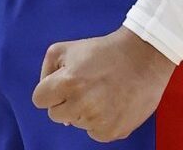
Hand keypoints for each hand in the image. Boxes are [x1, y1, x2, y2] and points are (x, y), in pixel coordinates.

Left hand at [31, 27, 173, 141]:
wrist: (143, 58)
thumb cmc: (103, 51)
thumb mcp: (65, 49)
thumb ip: (47, 71)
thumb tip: (50, 100)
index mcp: (67, 82)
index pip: (39, 100)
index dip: (49, 92)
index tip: (62, 85)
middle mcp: (81, 104)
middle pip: (56, 115)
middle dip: (65, 102)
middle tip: (84, 88)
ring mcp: (98, 120)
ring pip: (76, 123)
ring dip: (84, 111)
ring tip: (102, 92)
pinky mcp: (113, 131)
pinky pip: (94, 133)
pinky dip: (100, 122)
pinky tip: (111, 104)